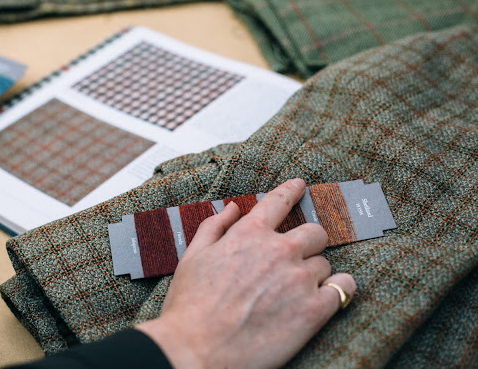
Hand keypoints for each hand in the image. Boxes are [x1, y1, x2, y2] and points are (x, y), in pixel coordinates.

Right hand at [137, 179, 355, 368]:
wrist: (196, 348)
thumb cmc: (190, 305)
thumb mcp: (192, 256)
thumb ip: (214, 226)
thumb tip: (232, 208)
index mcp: (249, 234)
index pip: (278, 202)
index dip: (291, 191)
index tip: (300, 186)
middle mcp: (279, 250)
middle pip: (314, 233)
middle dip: (308, 242)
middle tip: (297, 259)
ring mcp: (299, 279)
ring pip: (325, 263)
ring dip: (315, 273)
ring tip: (297, 291)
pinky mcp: (314, 310)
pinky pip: (343, 289)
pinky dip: (339, 290)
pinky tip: (328, 297)